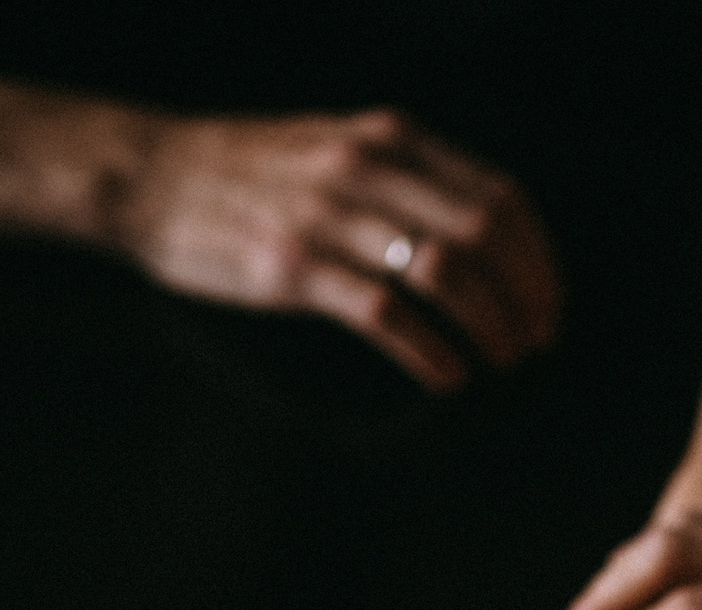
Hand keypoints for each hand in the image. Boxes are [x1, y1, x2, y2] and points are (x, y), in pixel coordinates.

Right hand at [113, 108, 558, 391]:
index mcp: (389, 140)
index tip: (550, 302)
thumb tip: (480, 232)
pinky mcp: (294, 268)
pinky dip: (432, 352)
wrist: (151, 176)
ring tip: (501, 364)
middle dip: (525, 299)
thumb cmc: (249, 173)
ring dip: (490, 328)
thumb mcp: (338, 148)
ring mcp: (330, 218)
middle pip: (486, 236)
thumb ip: (404, 175)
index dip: (539, 258)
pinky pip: (387, 315)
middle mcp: (368, 170)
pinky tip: (448, 377)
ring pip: (446, 273)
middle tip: (536, 345)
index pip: (501, 197)